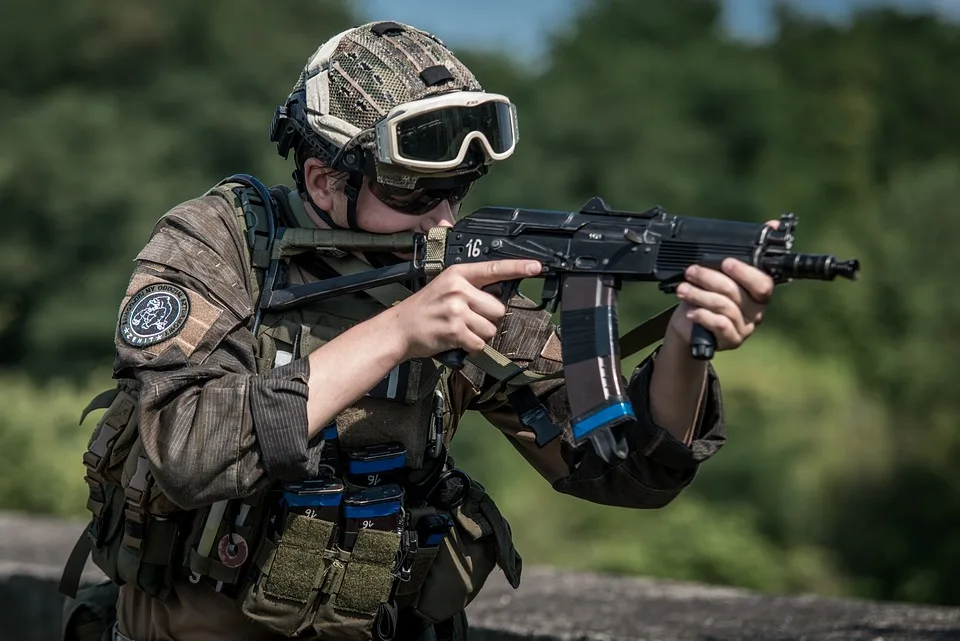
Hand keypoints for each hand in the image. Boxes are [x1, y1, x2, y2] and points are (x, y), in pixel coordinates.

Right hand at [391, 259, 541, 359]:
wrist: (399, 328)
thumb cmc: (424, 309)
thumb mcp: (444, 286)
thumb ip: (470, 286)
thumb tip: (498, 293)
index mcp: (458, 274)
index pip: (494, 269)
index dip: (518, 267)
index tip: (536, 267)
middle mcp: (458, 290)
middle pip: (498, 308)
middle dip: (488, 318)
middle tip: (468, 320)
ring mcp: (456, 311)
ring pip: (491, 328)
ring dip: (480, 334)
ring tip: (460, 330)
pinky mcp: (454, 331)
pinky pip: (479, 343)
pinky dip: (471, 347)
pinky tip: (457, 340)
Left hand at [667, 220, 778, 352]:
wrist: (691, 324)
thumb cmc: (709, 293)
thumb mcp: (722, 271)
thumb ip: (742, 252)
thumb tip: (774, 224)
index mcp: (759, 291)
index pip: (763, 283)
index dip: (746, 272)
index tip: (726, 261)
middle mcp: (756, 310)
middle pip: (737, 293)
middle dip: (710, 278)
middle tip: (691, 271)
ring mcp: (745, 327)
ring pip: (724, 307)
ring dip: (699, 295)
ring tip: (682, 289)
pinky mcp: (732, 340)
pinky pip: (719, 326)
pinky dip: (703, 315)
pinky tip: (691, 311)